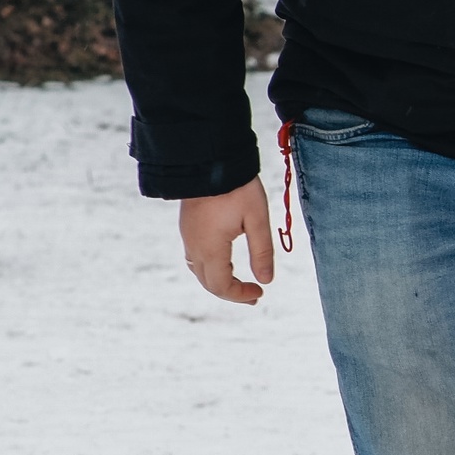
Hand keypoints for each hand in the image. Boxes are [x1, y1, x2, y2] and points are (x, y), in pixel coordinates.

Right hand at [179, 179, 272, 304]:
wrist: (209, 159)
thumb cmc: (237, 187)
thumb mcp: (257, 219)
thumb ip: (262, 251)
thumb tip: (267, 281)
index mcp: (210, 249)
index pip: (221, 286)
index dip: (240, 295)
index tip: (260, 292)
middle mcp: (194, 246)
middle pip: (209, 282)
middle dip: (231, 292)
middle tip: (254, 295)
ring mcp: (188, 236)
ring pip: (199, 271)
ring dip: (219, 280)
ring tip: (240, 282)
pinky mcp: (188, 226)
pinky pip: (195, 257)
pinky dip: (210, 267)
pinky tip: (225, 261)